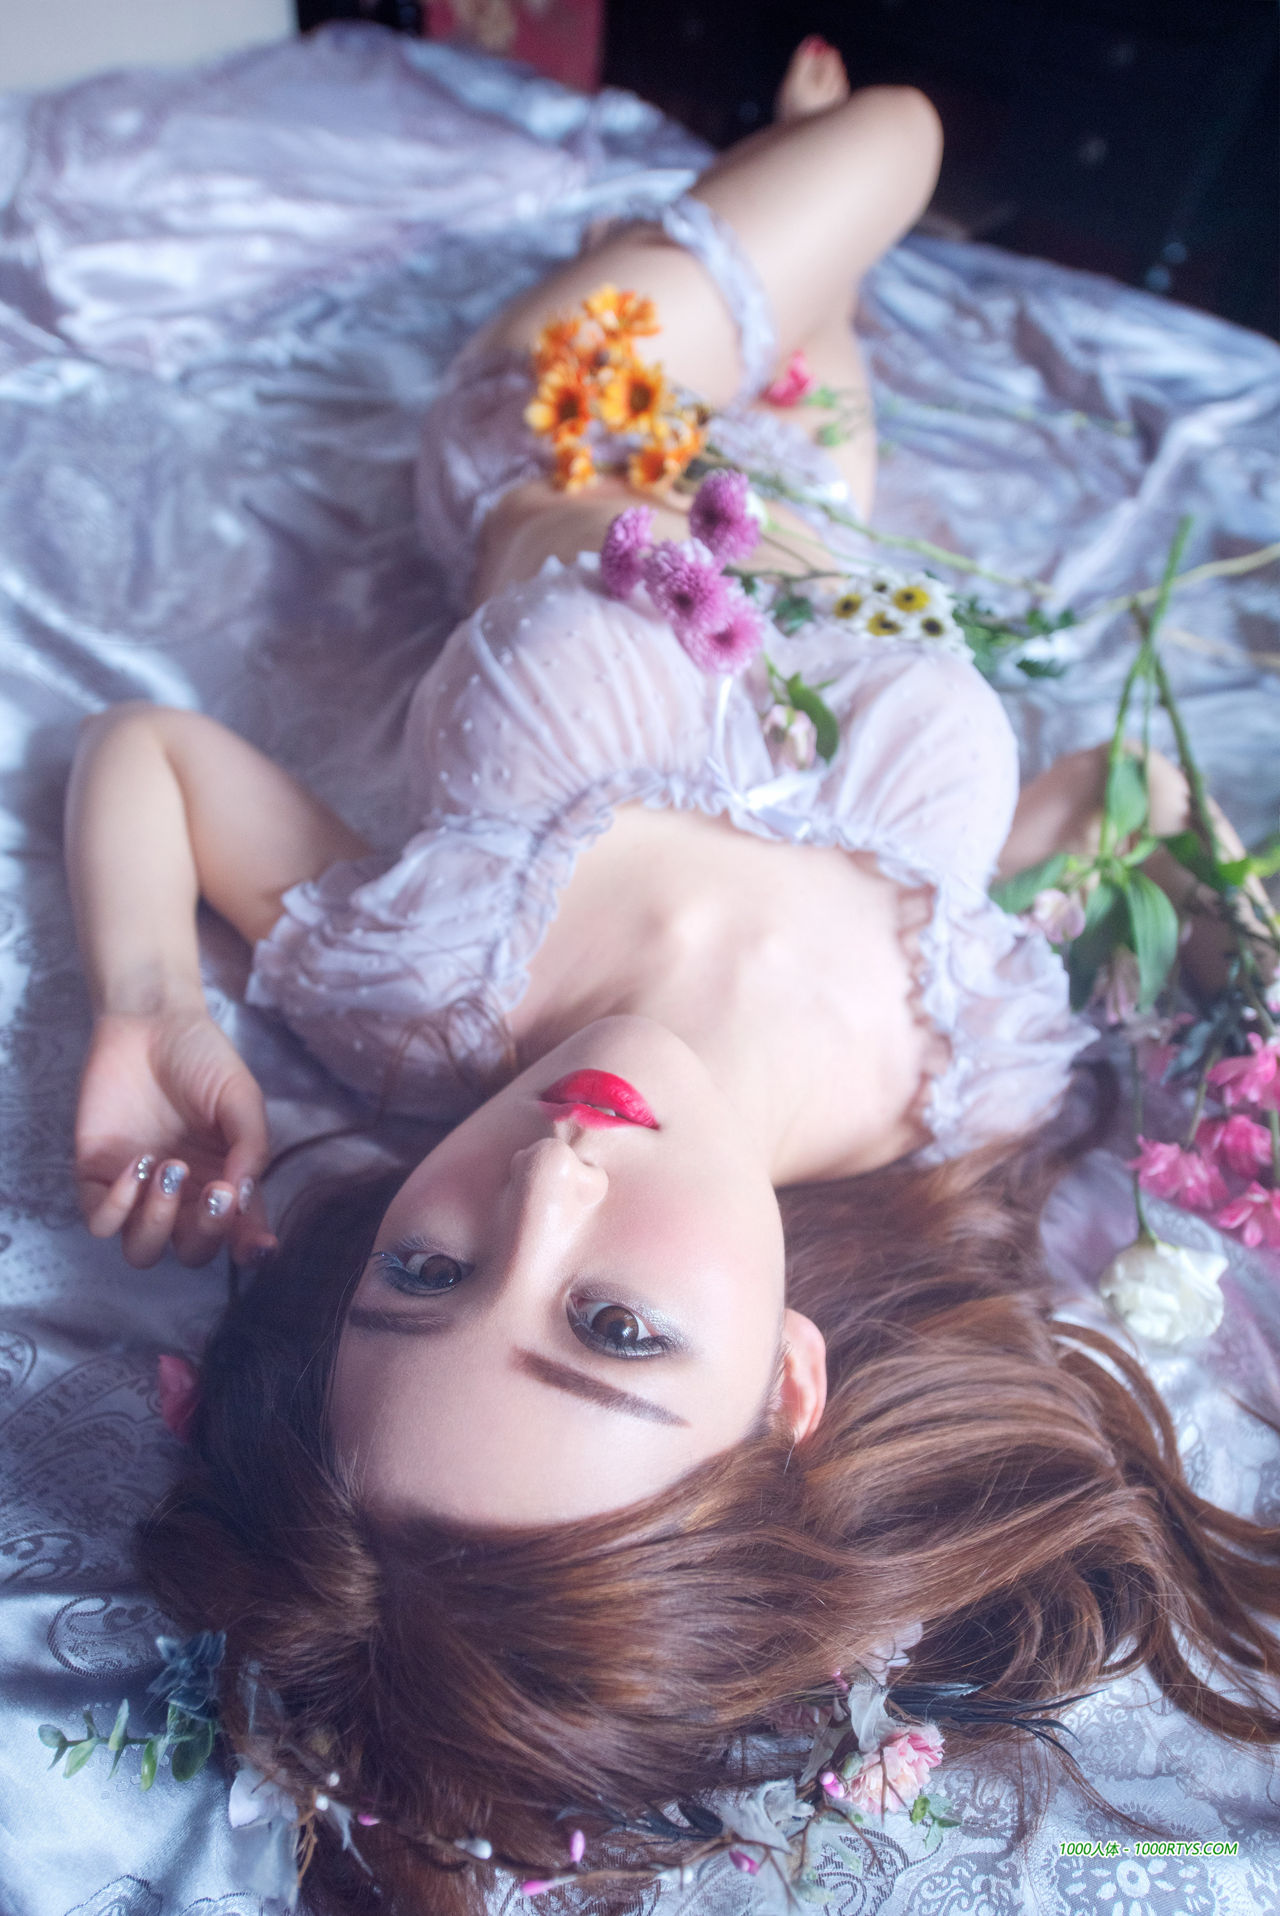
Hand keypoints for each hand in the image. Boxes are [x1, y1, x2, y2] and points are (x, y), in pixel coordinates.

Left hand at [75, 1008, 273, 1268]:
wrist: (151, 1023)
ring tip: (170, 1169)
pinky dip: (119, 1206)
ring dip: (158, 1224)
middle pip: (192, 1251)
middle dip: (206, 1232)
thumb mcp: (242, 1098)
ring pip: (143, 1249)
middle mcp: (183, 1197)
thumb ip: (251, 1147)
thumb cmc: (203, 1059)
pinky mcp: (97, 1177)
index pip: (238, 1234)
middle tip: (215, 1190)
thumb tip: (244, 1197)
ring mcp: (139, 1192)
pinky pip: (101, 1221)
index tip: (256, 1244)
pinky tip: (138, 1167)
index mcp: (223, 1183)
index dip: (249, 1249)